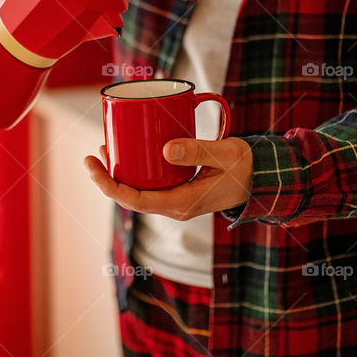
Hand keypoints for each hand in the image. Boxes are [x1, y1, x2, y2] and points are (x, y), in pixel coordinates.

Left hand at [83, 137, 252, 219]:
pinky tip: (128, 155)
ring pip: (138, 192)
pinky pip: (149, 186)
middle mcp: (175, 207)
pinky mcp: (179, 192)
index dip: (107, 185)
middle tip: (94, 153)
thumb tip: (165, 148)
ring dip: (119, 175)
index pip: (133, 200)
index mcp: (182, 203)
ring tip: (105, 150)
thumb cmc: (246, 166)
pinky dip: (135, 172)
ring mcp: (176, 202)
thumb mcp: (225, 154)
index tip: (93, 165)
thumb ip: (198, 151)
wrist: (263, 179)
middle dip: (107, 178)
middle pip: (130, 197)